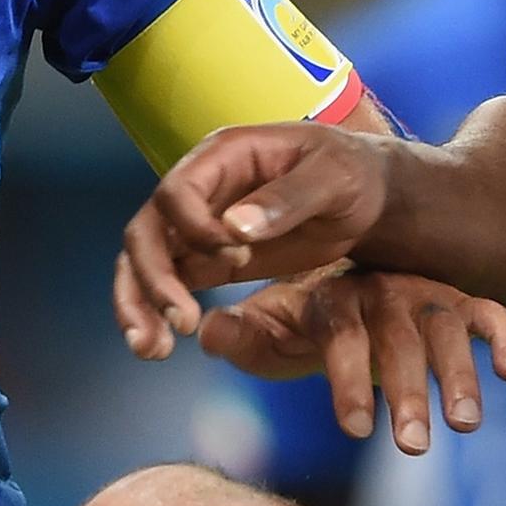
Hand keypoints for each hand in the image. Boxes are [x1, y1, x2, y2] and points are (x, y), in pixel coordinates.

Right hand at [113, 123, 396, 360]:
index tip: (236, 257)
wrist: (366, 196)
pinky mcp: (206, 261)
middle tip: (181, 322)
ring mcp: (198, 227)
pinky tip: (159, 347)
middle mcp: (199, 190)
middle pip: (148, 231)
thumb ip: (288, 198)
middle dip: (153, 279)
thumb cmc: (352, 174)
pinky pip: (167, 285)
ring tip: (152, 350)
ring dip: (138, 304)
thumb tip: (234, 227)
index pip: (177, 192)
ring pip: (144, 262)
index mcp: (224, 156)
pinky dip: (156, 314)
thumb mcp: (334, 178)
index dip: (194, 228)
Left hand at [200, 269, 505, 452]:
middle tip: (414, 445)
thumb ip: (238, 337)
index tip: (354, 431)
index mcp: (330, 299)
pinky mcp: (455, 302)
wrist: (341, 287)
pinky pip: (485, 312)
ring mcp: (422, 294)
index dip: (346, 381)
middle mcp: (380, 292)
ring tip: (464, 424)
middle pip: (397, 340)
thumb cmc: (299, 325)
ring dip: (457, 374)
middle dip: (406, 392)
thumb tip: (206, 333)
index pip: (340, 336)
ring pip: (444, 329)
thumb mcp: (264, 331)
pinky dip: (503, 336)